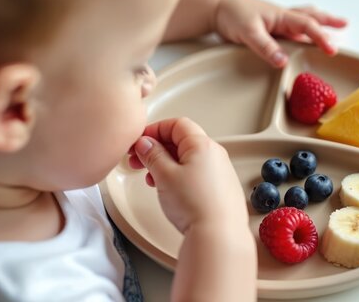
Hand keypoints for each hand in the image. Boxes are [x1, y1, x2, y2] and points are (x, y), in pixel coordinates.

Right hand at [129, 118, 247, 233]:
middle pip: (181, 140)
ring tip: (150, 178)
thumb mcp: (165, 175)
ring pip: (187, 158)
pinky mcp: (220, 188)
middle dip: (156, 148)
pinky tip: (167, 188)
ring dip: (165, 163)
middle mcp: (215, 154)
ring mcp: (220, 171)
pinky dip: (178, 175)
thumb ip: (152, 155)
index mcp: (202, 144)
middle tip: (138, 159)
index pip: (176, 124)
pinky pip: (195, 173)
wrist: (218, 234)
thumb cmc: (196, 205)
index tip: (139, 141)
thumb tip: (146, 143)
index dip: (154, 130)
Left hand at [213, 0, 346, 66]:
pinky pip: (290, 29)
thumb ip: (266, 47)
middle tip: (344, 25)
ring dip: (317, 24)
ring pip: (302, 21)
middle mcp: (281, 18)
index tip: (332, 50)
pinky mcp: (268, 28)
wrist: (216, 8)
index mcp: (281, 16)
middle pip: (310, 18)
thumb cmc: (232, 14)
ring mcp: (275, 22)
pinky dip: (300, 32)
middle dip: (327, 22)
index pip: (307, 26)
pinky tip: (301, 37)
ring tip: (330, 26)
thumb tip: (283, 61)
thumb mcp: (248, 32)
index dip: (321, 38)